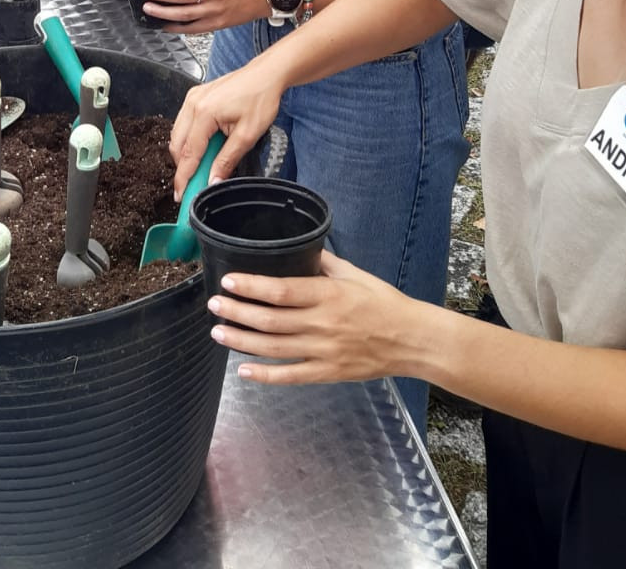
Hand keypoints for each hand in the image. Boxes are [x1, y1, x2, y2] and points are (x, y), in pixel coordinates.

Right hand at [169, 44, 286, 196]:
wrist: (266, 75)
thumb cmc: (260, 99)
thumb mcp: (247, 135)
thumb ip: (227, 160)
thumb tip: (213, 181)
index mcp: (204, 113)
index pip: (188, 153)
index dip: (183, 177)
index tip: (180, 195)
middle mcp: (192, 103)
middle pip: (177, 144)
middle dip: (182, 167)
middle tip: (192, 185)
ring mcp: (192, 98)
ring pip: (177, 134)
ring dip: (185, 154)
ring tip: (200, 168)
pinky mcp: (195, 96)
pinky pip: (183, 123)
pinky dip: (188, 139)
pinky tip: (202, 148)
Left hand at [206, 251, 433, 385]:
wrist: (412, 340)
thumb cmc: (384, 302)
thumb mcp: (355, 274)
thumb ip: (324, 263)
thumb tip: (300, 249)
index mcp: (328, 295)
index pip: (281, 290)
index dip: (252, 286)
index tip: (229, 281)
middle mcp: (322, 324)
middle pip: (271, 320)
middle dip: (237, 312)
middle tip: (214, 305)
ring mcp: (324, 351)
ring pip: (274, 348)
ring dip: (242, 341)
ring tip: (218, 332)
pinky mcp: (328, 373)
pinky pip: (291, 376)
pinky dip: (265, 375)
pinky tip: (243, 370)